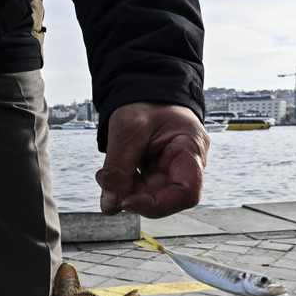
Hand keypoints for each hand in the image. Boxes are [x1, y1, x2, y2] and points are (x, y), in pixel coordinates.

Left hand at [96, 102, 208, 217]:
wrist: (144, 88)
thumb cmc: (145, 102)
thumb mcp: (127, 130)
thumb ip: (117, 169)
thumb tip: (110, 207)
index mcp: (191, 150)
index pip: (186, 193)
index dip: (157, 205)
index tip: (127, 202)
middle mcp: (187, 165)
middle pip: (164, 198)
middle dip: (132, 195)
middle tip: (106, 182)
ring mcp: (172, 170)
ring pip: (149, 196)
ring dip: (124, 191)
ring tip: (104, 176)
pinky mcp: (157, 172)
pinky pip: (141, 188)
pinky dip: (123, 185)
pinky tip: (110, 175)